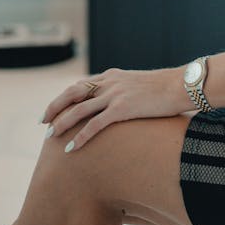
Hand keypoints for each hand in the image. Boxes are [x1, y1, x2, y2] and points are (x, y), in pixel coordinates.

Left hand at [41, 67, 192, 151]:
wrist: (181, 85)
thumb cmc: (166, 89)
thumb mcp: (140, 86)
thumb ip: (126, 93)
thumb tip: (123, 107)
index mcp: (113, 76)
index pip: (81, 85)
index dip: (64, 97)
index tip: (54, 109)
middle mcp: (110, 82)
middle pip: (73, 92)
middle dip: (55, 107)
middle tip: (43, 122)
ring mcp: (115, 94)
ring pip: (79, 109)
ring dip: (62, 123)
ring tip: (50, 137)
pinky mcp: (123, 108)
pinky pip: (95, 124)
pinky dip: (80, 137)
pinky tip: (71, 149)